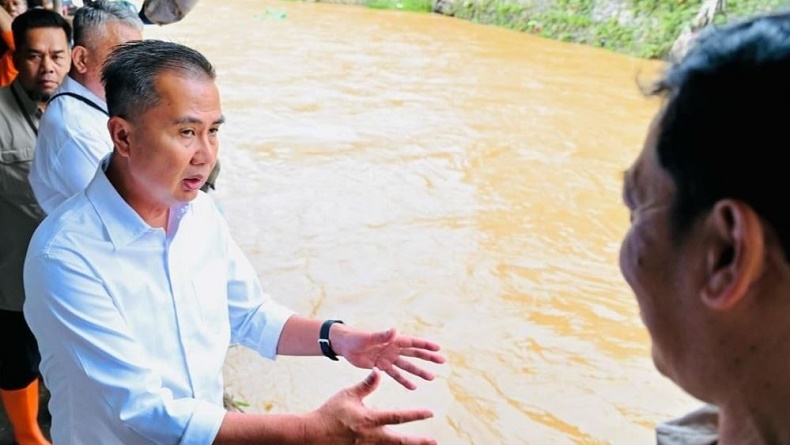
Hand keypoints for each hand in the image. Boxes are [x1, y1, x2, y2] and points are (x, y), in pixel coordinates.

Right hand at [309, 370, 437, 444]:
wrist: (313, 434)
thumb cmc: (331, 412)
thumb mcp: (348, 395)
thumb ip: (366, 385)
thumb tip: (379, 370)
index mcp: (370, 419)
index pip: (398, 416)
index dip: (416, 415)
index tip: (430, 413)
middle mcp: (371, 436)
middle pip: (400, 441)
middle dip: (418, 441)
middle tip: (433, 441)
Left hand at [335, 327, 445, 389]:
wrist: (344, 344)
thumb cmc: (356, 337)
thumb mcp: (368, 337)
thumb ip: (382, 335)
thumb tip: (395, 330)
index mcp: (392, 339)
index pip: (412, 342)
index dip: (425, 345)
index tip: (438, 348)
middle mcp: (393, 348)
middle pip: (414, 353)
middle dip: (428, 357)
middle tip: (442, 361)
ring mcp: (388, 358)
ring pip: (407, 366)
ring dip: (418, 371)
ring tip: (431, 377)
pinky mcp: (381, 367)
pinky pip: (395, 374)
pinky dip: (404, 380)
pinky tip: (413, 387)